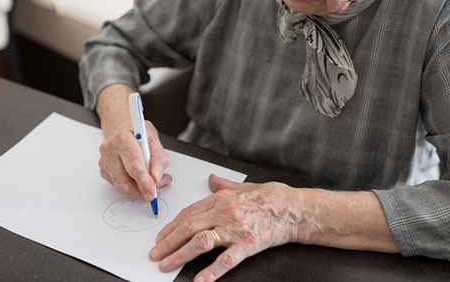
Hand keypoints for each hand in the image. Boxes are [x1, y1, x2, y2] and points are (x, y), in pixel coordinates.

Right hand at [98, 119, 171, 200]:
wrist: (124, 129)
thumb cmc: (139, 134)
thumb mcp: (154, 140)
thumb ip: (159, 158)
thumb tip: (156, 177)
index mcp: (122, 139)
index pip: (134, 166)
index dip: (145, 182)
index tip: (153, 192)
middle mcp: (110, 150)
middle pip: (125, 181)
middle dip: (142, 190)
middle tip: (155, 193)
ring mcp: (105, 162)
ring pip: (121, 186)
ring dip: (138, 190)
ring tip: (152, 184)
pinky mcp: (104, 171)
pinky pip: (119, 186)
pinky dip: (132, 187)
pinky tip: (141, 180)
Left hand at [149, 174, 302, 281]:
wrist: (296, 208)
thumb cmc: (272, 197)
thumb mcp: (243, 186)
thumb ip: (223, 184)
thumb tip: (210, 179)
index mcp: (222, 198)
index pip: (189, 213)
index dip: (171, 226)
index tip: (160, 236)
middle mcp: (225, 212)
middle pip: (188, 227)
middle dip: (168, 242)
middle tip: (154, 253)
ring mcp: (236, 229)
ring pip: (201, 242)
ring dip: (180, 254)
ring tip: (166, 264)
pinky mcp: (249, 243)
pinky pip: (227, 259)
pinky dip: (211, 271)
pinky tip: (200, 280)